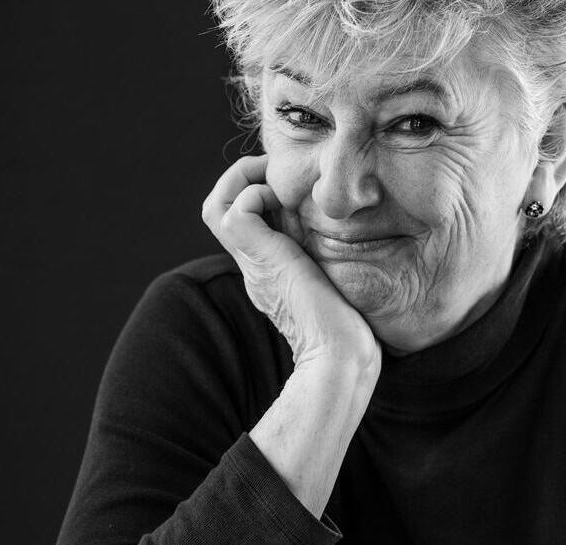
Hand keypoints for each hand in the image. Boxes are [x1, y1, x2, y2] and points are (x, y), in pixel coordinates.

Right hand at [201, 155, 380, 377]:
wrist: (340, 351)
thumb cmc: (349, 324)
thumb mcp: (335, 278)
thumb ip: (327, 257)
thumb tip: (342, 231)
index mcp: (270, 267)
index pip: (243, 220)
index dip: (258, 192)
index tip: (291, 184)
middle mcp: (255, 263)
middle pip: (219, 209)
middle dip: (243, 179)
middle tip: (276, 172)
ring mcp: (253, 261)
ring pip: (217, 205)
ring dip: (244, 181)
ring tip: (277, 183)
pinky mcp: (259, 257)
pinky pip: (235, 209)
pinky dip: (255, 194)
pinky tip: (285, 204)